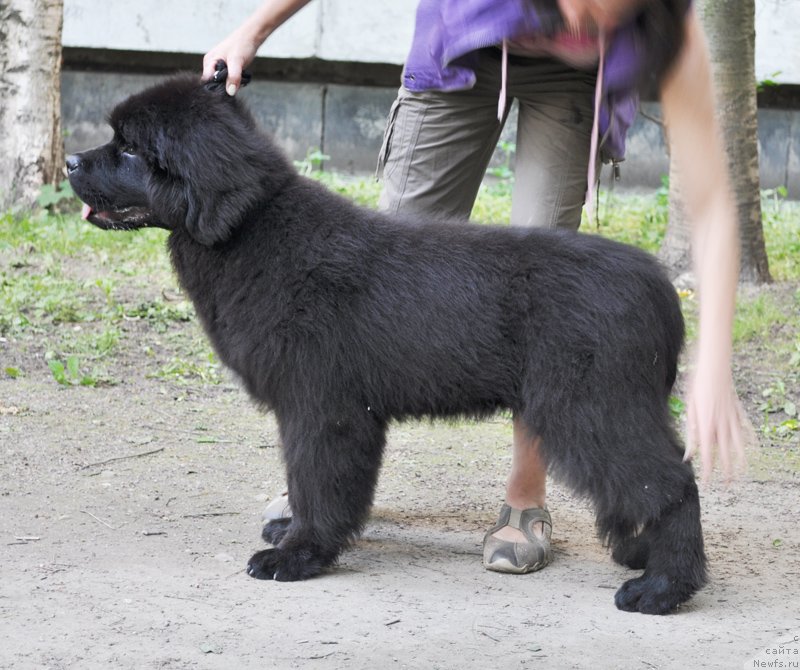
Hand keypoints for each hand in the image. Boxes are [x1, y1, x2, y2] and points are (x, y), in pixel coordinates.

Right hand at [202, 30, 259, 95]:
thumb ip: (233, 76)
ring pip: (221, 82)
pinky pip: (227, 79)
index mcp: (209, 61)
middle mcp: (210, 64)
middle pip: (214, 83)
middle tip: (236, 82)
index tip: (227, 90)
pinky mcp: (225, 67)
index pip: (207, 81)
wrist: (251, 36)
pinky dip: (234, 80)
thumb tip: (230, 92)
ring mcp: (217, 65)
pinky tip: (240, 76)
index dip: (216, 88)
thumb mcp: (237, 61)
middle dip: (224, 86)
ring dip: (231, 84)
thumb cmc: (242, 45)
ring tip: (239, 77)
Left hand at [683, 355, 750, 482]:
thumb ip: (690, 434)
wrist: (714, 369)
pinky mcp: (739, 413)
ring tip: (741, 474)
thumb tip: (688, 455)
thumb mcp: (689, 411)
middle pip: (725, 455)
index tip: (707, 483)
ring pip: (739, 446)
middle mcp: (721, 426)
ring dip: (740, 462)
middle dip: (725, 472)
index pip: (707, 456)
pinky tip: (754, 451)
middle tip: (725, 485)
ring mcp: (733, 420)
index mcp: (706, 426)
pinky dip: (751, 442)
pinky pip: (746, 431)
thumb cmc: (697, 388)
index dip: (707, 471)